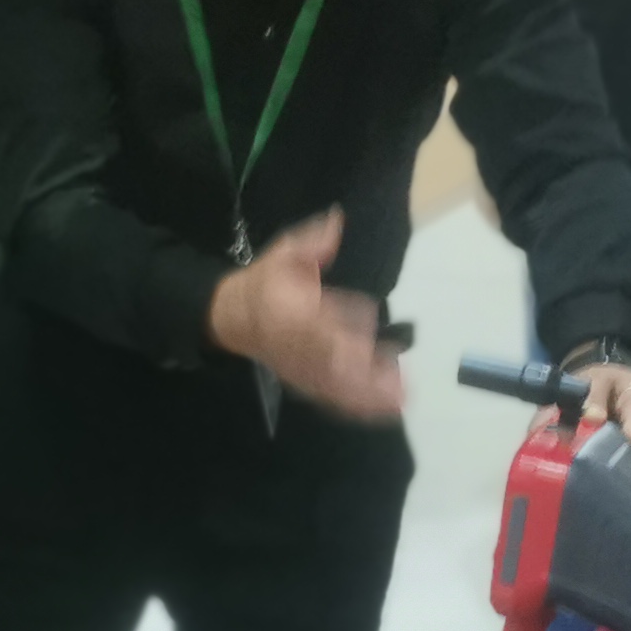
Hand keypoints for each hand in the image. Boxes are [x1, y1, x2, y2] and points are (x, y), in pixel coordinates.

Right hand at [206, 211, 407, 422]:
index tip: (362, 344)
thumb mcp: (282, 253)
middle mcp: (297, 345)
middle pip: (329, 365)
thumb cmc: (265, 281)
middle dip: (362, 376)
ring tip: (399, 399)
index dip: (336, 337)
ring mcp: (301, 366)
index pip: (313, 328)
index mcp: (290, 312)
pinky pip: (331, 396)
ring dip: (366, 395)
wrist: (231, 315)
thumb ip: (311, 242)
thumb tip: (336, 221)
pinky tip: (386, 409)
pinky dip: (358, 405)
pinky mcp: (305, 379)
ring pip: (334, 385)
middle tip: (396, 382)